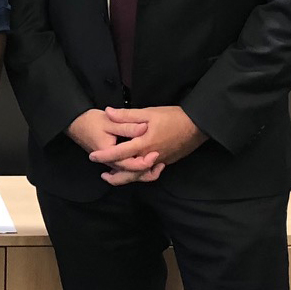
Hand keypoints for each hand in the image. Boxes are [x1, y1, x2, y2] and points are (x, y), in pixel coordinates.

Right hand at [67, 108, 163, 184]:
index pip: (130, 164)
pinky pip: (127, 170)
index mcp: (110, 154)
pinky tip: (149, 164)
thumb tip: (144, 127)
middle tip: (161, 162)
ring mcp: (111, 163)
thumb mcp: (109, 121)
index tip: (156, 154)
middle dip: (148, 171)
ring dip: (145, 173)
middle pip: (132, 174)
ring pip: (130, 174)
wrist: (75, 123)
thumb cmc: (90, 121)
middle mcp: (111, 163)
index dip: (144, 161)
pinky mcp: (113, 161)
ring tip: (159, 166)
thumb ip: (127, 125)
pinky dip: (138, 170)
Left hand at [89, 105, 206, 181]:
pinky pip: (150, 172)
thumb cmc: (172, 117)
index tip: (92, 157)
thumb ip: (126, 115)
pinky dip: (141, 174)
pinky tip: (137, 170)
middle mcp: (150, 156)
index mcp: (143, 144)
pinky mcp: (166, 161)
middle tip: (103, 175)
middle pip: (129, 173)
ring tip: (116, 175)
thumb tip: (108, 112)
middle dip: (115, 176)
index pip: (119, 153)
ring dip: (127, 177)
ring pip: (140, 175)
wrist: (197, 126)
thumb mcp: (148, 112)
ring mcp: (159, 161)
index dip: (104, 156)